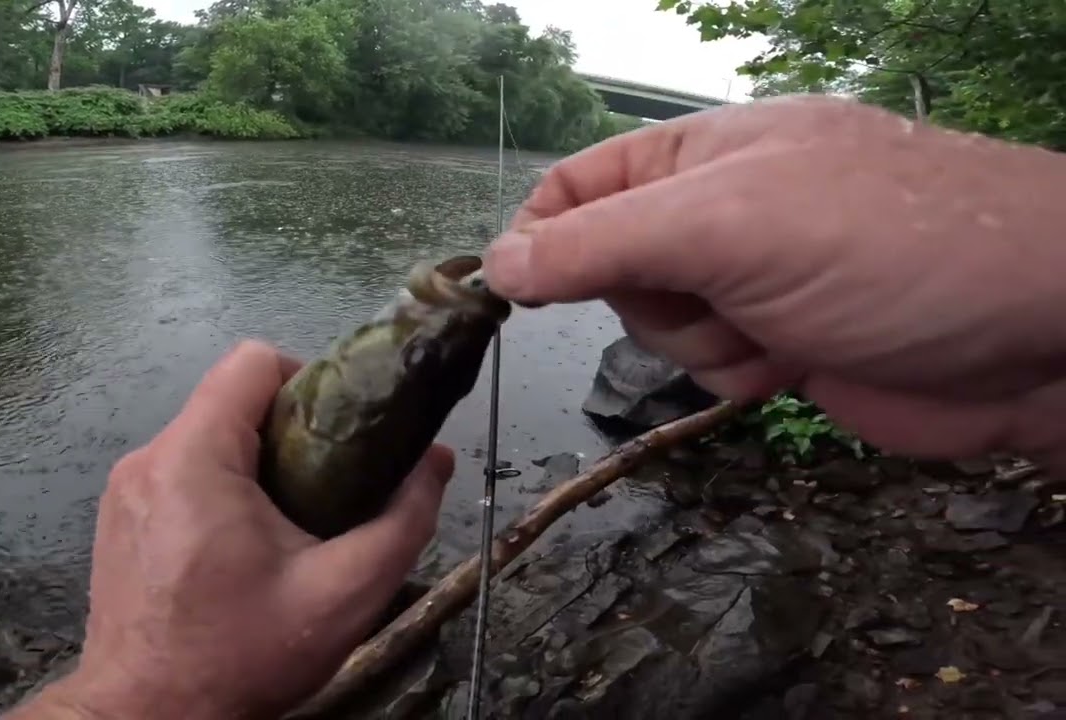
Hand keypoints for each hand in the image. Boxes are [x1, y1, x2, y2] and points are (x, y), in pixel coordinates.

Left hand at [9, 340, 454, 719]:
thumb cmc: (240, 657)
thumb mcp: (344, 593)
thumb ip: (403, 520)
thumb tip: (436, 461)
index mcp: (194, 458)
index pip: (252, 361)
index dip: (309, 377)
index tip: (340, 433)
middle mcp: (149, 459)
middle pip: (230, 399)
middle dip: (289, 430)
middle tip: (329, 486)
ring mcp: (126, 489)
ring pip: (206, 436)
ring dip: (256, 462)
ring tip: (291, 521)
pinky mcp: (119, 517)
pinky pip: (180, 471)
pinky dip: (220, 488)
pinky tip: (245, 545)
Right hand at [484, 94, 1065, 471]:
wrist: (1037, 334)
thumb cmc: (886, 246)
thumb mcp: (725, 224)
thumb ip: (600, 242)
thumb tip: (494, 264)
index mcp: (699, 153)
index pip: (577, 188)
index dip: (540, 238)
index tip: (520, 296)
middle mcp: (719, 210)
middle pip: (609, 266)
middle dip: (645, 299)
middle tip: (704, 293)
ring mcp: (752, 277)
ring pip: (656, 325)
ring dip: (697, 341)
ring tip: (770, 326)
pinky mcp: (782, 340)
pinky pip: (708, 366)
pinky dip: (736, 373)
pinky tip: (791, 362)